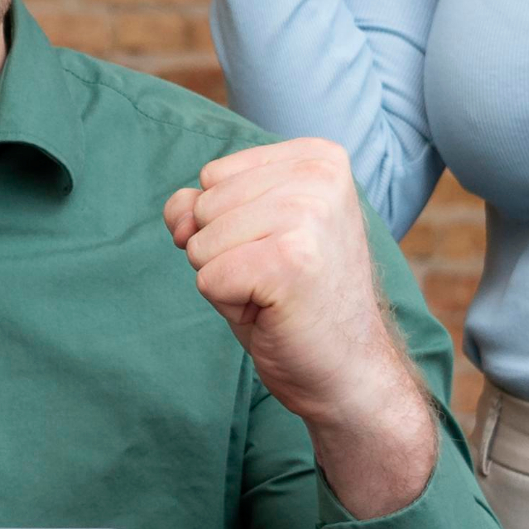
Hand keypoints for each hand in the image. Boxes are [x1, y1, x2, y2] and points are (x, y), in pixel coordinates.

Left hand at [164, 139, 433, 519]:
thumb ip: (201, 206)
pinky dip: (229, 305)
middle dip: (225, 253)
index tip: (281, 253)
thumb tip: (179, 215)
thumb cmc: (296, 302)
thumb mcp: (246, 236)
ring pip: (201, 242)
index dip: (230, 225)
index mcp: (318, 158)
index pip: (214, 175)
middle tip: (278, 280)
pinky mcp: (289, 261)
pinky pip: (207, 278)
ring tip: (276, 294)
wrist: (349, 371)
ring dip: (226, 279)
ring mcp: (307, 215)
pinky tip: (274, 312)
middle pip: (205, 206)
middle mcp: (319, 176)